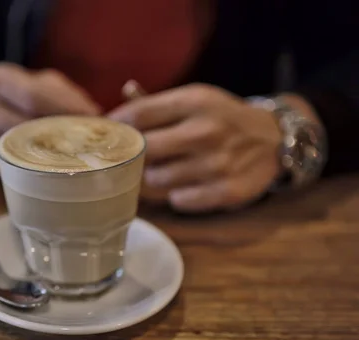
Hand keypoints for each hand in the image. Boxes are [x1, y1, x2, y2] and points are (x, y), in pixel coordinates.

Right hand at [0, 63, 100, 176]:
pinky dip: (30, 169)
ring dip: (46, 156)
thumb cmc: (15, 96)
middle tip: (88, 143)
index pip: (33, 97)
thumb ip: (64, 95)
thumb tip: (95, 115)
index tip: (92, 119)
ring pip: (16, 151)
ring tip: (73, 156)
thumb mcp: (36, 83)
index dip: (64, 109)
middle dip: (58, 135)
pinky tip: (48, 168)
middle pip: (24, 126)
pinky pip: (8, 168)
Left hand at [109, 83, 282, 211]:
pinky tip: (186, 185)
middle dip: (135, 155)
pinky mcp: (227, 192)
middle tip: (135, 157)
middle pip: (145, 150)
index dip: (118, 125)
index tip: (110, 132)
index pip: (140, 113)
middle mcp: (207, 131)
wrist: (274, 141)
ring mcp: (218, 164)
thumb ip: (158, 102)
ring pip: (157, 180)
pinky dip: (177, 196)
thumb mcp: (196, 100)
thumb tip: (124, 92)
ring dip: (155, 178)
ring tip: (164, 170)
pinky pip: (179, 201)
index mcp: (196, 101)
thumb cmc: (222, 119)